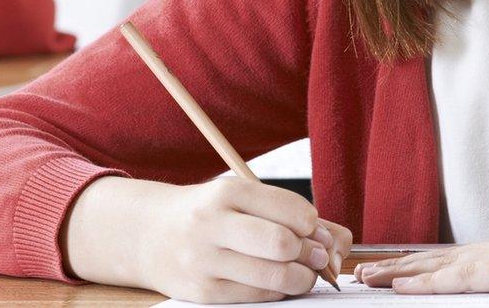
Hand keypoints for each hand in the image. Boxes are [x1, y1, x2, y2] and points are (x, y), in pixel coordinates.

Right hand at [138, 177, 351, 302]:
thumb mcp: (245, 199)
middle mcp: (213, 223)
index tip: (316, 231)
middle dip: (310, 253)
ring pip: (274, 276)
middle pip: (282, 244)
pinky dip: (278, 292)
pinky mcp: (202, 292)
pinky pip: (257, 297)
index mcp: (229, 192)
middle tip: (314, 256)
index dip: (315, 225)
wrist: (150, 234)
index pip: (292, 209)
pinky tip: (277, 282)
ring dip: (301, 278)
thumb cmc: (213, 215)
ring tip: (302, 273)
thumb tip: (338, 242)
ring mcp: (205, 260)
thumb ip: (294, 214)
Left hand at [356, 177, 488, 293]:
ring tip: (361, 277)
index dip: (420, 268)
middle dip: (395, 269)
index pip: (457, 262)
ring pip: (440, 267)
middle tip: (356, 273)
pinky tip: (401, 287)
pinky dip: (428, 282)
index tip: (389, 272)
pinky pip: (464, 278)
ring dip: (398, 274)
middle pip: (438, 261)